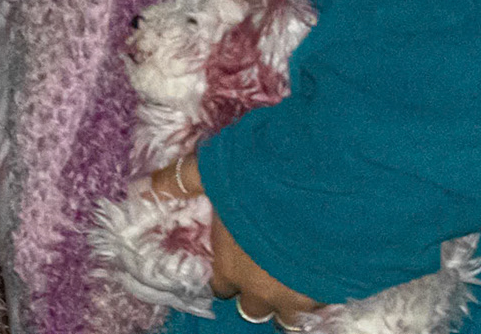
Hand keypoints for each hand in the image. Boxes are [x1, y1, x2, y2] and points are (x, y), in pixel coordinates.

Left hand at [148, 156, 323, 328]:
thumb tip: (141, 188)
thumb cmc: (264, 174)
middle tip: (269, 267)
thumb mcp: (215, 168)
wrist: (329, 179)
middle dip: (259, 292)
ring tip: (302, 272)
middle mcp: (266, 289)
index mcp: (233, 265)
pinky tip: (331, 264)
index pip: (222, 287)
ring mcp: (304, 294)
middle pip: (256, 308)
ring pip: (294, 313)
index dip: (227, 273)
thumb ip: (181, 181)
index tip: (236, 257)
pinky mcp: (339, 287)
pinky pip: (329, 299)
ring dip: (294, 296)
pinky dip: (327, 286)